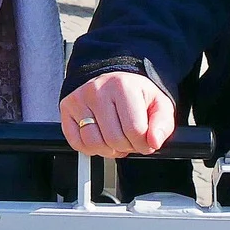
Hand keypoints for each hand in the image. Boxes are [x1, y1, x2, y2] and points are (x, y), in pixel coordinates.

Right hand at [60, 72, 177, 157]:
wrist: (113, 79)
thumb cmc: (135, 94)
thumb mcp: (158, 105)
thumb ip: (162, 124)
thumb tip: (154, 141)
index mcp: (123, 87)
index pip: (135, 131)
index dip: (143, 144)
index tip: (145, 140)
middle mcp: (98, 90)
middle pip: (114, 140)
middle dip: (127, 147)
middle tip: (130, 138)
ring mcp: (79, 99)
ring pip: (94, 143)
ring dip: (108, 150)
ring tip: (115, 139)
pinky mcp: (67, 108)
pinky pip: (77, 143)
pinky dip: (90, 148)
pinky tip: (101, 138)